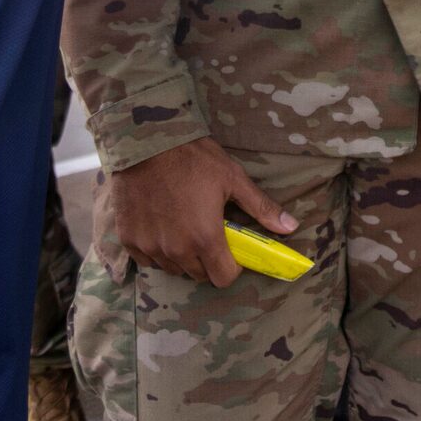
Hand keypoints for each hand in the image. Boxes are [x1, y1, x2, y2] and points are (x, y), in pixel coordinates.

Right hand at [99, 137, 294, 288]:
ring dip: (182, 256)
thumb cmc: (193, 158)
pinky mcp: (129, 240)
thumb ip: (261, 208)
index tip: (231, 249)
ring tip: (185, 227)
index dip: (232, 267)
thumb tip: (291, 227)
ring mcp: (150, 247)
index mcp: (205, 238)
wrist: (146, 141)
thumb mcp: (233, 179)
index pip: (224, 279)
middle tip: (208, 233)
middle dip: (208, 261)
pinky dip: (157, 250)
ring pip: (173, 269)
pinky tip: (162, 227)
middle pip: (199, 276)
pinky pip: (147, 260)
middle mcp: (176, 250)